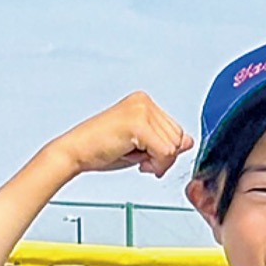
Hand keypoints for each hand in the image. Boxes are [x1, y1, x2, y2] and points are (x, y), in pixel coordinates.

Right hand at [47, 92, 192, 179]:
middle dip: (163, 157)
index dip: (165, 151)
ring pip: (174, 147)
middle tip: (139, 158)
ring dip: (157, 161)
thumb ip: (166, 142)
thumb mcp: (143, 145)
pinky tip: (136, 161)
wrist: (75, 153)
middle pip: (178, 139)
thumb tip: (189, 142)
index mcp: (144, 103)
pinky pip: (165, 153)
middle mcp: (144, 102)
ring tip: (133, 156)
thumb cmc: (102, 149)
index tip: (145, 156)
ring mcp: (141, 110)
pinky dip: (155, 164)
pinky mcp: (138, 123)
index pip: (177, 132)